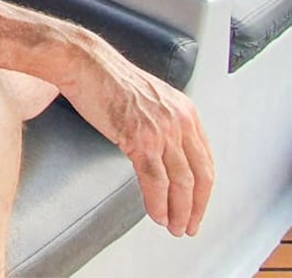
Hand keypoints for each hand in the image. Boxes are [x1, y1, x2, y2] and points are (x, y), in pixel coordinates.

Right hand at [61, 46, 213, 236]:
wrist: (86, 64)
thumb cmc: (108, 78)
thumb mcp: (149, 99)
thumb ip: (163, 123)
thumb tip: (162, 152)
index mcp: (185, 111)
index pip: (205, 160)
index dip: (203, 190)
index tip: (198, 206)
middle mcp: (180, 122)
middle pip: (200, 176)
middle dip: (196, 207)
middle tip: (190, 226)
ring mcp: (162, 131)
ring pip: (180, 182)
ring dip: (179, 211)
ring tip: (174, 227)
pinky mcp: (141, 139)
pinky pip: (155, 180)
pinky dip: (158, 203)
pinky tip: (156, 214)